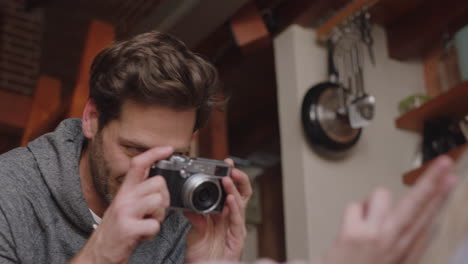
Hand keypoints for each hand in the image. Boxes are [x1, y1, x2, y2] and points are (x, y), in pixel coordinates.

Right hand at [70, 146, 172, 263]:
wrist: (98, 253)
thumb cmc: (117, 229)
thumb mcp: (125, 205)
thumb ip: (139, 192)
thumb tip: (160, 181)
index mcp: (124, 191)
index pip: (138, 163)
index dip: (155, 153)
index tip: (168, 149)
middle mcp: (124, 198)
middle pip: (158, 182)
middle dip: (164, 198)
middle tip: (154, 211)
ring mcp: (125, 212)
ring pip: (158, 201)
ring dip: (159, 216)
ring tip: (147, 222)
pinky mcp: (128, 228)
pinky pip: (154, 225)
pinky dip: (153, 233)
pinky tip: (143, 235)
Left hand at [184, 158, 252, 262]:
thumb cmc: (202, 256)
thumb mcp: (195, 233)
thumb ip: (195, 219)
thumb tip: (189, 206)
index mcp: (223, 215)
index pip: (230, 191)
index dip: (230, 177)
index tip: (224, 164)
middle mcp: (232, 219)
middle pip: (242, 193)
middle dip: (239, 178)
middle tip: (231, 166)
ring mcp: (236, 228)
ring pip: (241, 203)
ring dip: (234, 189)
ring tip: (228, 178)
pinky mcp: (237, 238)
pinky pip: (237, 220)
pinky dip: (234, 208)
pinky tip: (230, 198)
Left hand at [322, 156, 455, 263]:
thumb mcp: (393, 260)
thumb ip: (404, 242)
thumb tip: (415, 219)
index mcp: (407, 252)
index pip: (428, 218)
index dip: (439, 196)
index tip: (449, 178)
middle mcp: (395, 244)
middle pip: (417, 205)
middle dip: (431, 182)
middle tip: (444, 162)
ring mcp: (375, 237)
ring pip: (381, 195)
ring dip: (372, 203)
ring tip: (364, 223)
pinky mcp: (354, 234)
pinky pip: (355, 206)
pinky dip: (352, 214)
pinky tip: (348, 232)